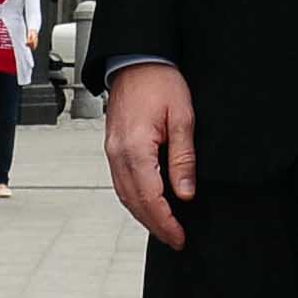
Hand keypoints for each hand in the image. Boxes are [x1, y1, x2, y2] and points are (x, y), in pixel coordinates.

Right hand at [106, 63, 199, 249]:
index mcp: (135, 148)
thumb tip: (185, 192)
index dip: (165, 222)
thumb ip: (183, 158)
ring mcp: (112, 151)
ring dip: (143, 215)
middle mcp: (118, 153)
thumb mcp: (182, 117)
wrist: (137, 58)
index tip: (179, 236)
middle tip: (174, 239)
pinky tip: (148, 203)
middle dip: (155, 225)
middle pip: (134, 202)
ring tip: (164, 227)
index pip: (150, 198)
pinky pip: (121, 182)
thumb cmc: (159, 81)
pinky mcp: (113, 147)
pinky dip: (134, 198)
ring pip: (125, 195)